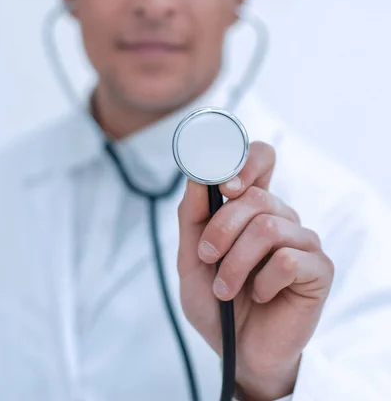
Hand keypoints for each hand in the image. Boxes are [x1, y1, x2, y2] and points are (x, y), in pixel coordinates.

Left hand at [177, 142, 333, 400]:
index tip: (222, 184)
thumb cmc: (216, 301)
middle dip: (221, 228)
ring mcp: (302, 241)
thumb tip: (197, 173)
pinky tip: (261, 295)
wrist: (237, 352)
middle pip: (255, 196)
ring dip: (235, 262)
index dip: (244, 159)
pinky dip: (263, 281)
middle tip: (206, 257)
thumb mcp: (191, 257)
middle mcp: (280, 217)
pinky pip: (287, 259)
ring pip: (267, 227)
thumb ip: (193, 215)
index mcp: (252, 206)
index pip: (261, 157)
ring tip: (225, 289)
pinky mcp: (319, 268)